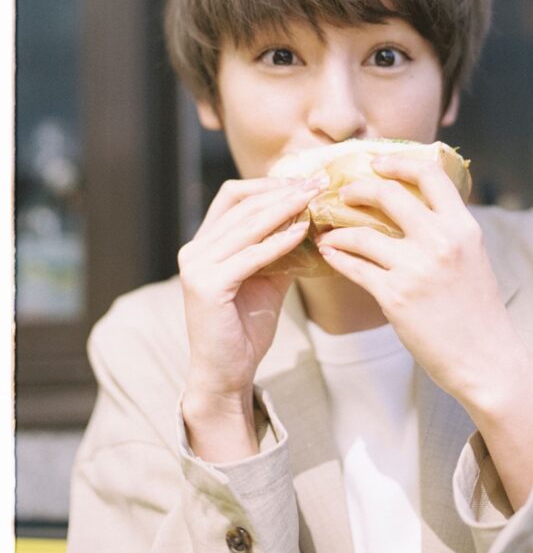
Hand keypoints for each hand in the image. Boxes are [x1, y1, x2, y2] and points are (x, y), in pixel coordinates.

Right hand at [178, 174, 325, 411]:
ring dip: (284, 208)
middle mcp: (194, 250)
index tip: (303, 180)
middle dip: (283, 191)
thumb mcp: (267, 276)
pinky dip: (279, 241)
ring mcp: (197, 267)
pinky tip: (302, 230)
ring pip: (247, 226)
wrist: (226, 373)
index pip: (233, 195)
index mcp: (203, 243)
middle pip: (242, 205)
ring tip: (313, 198)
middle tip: (317, 182)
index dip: (268, 184)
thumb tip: (311, 216)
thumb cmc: (245, 326)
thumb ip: (280, 246)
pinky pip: (251, 256)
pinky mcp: (207, 286)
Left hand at [316, 156, 532, 414]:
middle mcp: (441, 241)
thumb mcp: (472, 257)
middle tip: (343, 193)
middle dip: (357, 189)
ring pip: (362, 233)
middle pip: (387, 194)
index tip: (377, 163)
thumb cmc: (478, 311)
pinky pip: (354, 266)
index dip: (398, 162)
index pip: (430, 174)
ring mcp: (416, 268)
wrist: (487, 361)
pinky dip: (337, 256)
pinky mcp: (396, 296)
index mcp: (463, 227)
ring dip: (338, 230)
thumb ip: (447, 229)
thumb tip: (414, 206)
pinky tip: (330, 253)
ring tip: (329, 231)